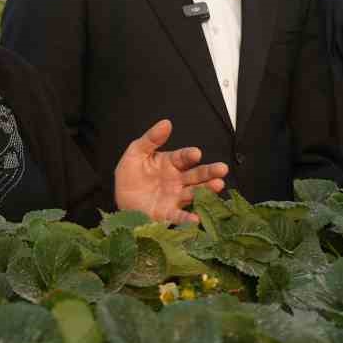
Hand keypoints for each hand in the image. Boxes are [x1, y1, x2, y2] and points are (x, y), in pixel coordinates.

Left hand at [113, 119, 227, 224]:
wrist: (120, 200)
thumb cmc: (130, 175)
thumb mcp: (136, 153)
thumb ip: (151, 139)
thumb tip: (166, 123)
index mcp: (171, 163)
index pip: (184, 157)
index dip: (190, 155)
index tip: (196, 153)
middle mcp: (178, 180)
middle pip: (196, 175)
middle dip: (210, 172)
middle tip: (222, 169)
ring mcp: (175, 197)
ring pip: (194, 193)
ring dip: (207, 190)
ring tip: (218, 185)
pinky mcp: (168, 213)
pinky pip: (179, 216)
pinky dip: (188, 219)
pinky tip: (196, 219)